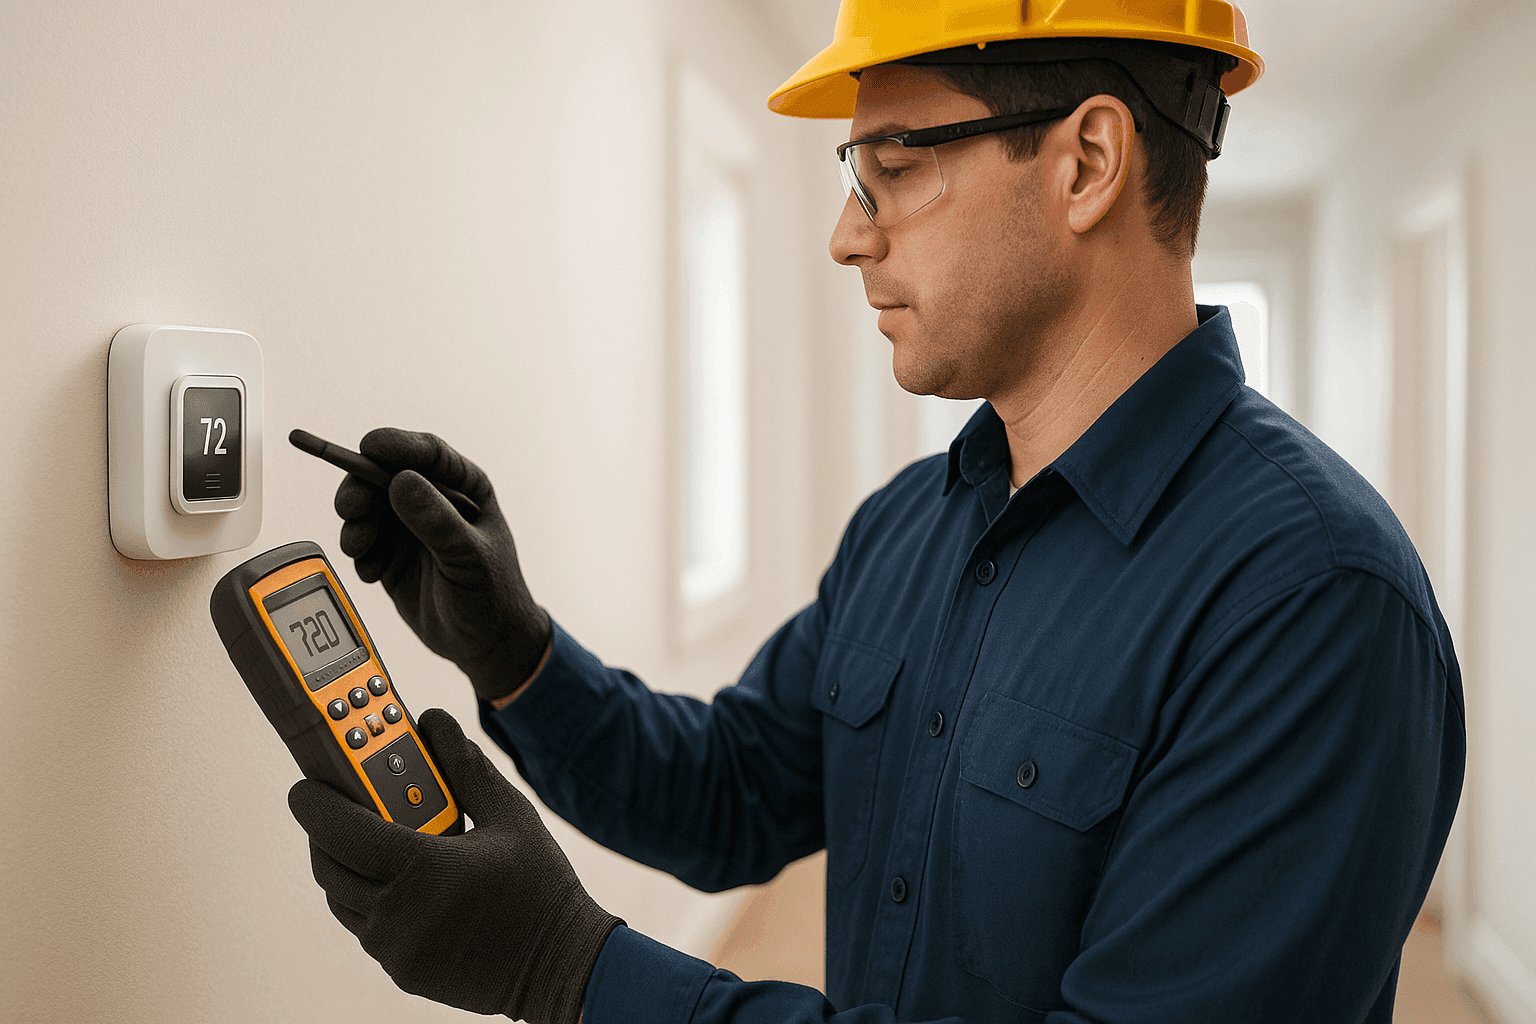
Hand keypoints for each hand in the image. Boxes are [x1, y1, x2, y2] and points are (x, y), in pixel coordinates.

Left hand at [288, 709, 622, 1023]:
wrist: (562, 963)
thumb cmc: (541, 887)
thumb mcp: (511, 816)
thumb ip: (465, 767)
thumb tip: (434, 723)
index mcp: (422, 868)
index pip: (339, 830)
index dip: (314, 802)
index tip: (306, 784)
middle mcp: (398, 913)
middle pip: (327, 864)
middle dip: (323, 832)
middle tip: (341, 806)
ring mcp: (395, 948)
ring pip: (340, 899)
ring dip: (345, 866)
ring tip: (372, 839)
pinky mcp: (401, 970)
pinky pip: (364, 927)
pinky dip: (368, 897)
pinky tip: (400, 878)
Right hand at [335, 428, 550, 700]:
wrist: (485, 645)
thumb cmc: (492, 596)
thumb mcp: (467, 557)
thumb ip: (436, 520)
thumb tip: (401, 481)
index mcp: (465, 489)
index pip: (427, 453)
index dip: (395, 445)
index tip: (367, 447)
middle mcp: (434, 501)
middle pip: (383, 476)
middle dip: (360, 490)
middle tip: (350, 510)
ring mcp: (409, 527)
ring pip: (366, 508)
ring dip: (355, 526)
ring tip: (361, 551)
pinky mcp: (390, 554)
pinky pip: (362, 542)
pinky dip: (359, 555)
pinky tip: (374, 574)